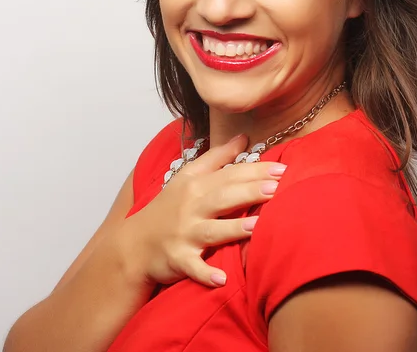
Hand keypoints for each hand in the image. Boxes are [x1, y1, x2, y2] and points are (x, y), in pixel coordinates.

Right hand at [119, 134, 285, 287]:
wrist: (134, 243)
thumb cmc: (168, 207)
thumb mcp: (188, 176)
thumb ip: (217, 157)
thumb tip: (243, 138)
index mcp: (196, 185)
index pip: (229, 174)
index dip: (255, 170)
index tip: (281, 168)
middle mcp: (191, 207)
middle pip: (223, 197)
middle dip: (249, 192)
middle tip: (276, 188)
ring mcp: (184, 234)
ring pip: (211, 231)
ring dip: (233, 229)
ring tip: (257, 226)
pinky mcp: (178, 260)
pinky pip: (193, 267)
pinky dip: (205, 274)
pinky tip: (222, 279)